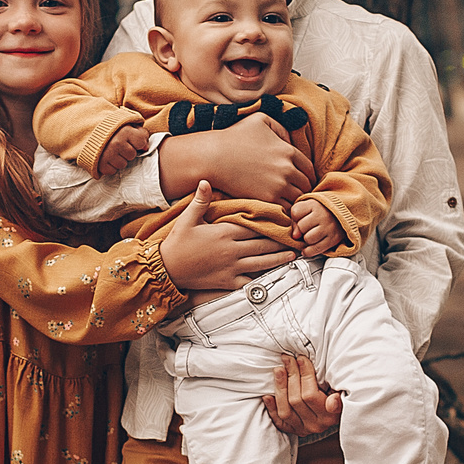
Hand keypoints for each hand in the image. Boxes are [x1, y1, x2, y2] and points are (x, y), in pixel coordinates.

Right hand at [96, 124, 147, 177]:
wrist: (88, 131)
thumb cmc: (112, 129)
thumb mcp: (128, 125)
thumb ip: (141, 134)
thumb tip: (146, 148)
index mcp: (125, 131)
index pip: (141, 143)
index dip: (137, 142)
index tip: (130, 139)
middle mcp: (117, 143)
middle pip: (132, 155)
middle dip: (127, 151)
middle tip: (118, 145)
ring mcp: (108, 154)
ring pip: (123, 164)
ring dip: (119, 160)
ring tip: (112, 151)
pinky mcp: (100, 164)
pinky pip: (112, 171)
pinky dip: (109, 166)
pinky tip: (106, 158)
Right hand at [157, 113, 310, 205]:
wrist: (212, 157)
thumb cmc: (233, 137)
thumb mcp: (260, 120)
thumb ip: (280, 128)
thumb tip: (290, 141)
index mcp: (288, 151)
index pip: (309, 169)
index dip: (307, 176)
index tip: (300, 180)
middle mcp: (287, 169)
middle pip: (306, 186)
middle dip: (302, 190)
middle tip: (295, 193)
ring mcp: (278, 185)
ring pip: (298, 199)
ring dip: (294, 201)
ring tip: (287, 202)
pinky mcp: (267, 198)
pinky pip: (286, 208)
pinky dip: (284, 209)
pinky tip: (277, 208)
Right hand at [157, 182, 292, 292]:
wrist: (167, 269)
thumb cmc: (177, 243)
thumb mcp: (187, 219)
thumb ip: (200, 201)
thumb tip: (205, 180)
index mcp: (224, 233)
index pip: (254, 227)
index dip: (271, 224)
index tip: (284, 220)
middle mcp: (232, 250)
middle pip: (263, 244)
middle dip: (281, 241)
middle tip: (296, 237)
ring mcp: (231, 267)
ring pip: (261, 262)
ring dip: (279, 258)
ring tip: (293, 255)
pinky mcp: (228, 282)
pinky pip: (249, 281)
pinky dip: (263, 279)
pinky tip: (274, 276)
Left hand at [261, 351, 342, 437]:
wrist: (332, 414)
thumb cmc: (337, 395)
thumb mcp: (342, 391)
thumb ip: (339, 394)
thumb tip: (333, 401)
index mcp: (330, 416)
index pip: (310, 395)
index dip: (304, 375)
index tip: (301, 359)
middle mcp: (316, 425)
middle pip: (296, 400)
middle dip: (291, 376)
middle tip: (288, 359)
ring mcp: (303, 429)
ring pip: (285, 410)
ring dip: (280, 387)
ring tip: (279, 370)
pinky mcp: (292, 430)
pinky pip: (278, 420)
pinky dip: (271, 407)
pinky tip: (267, 395)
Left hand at [291, 198, 342, 256]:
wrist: (340, 217)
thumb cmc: (321, 212)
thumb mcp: (307, 209)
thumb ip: (296, 219)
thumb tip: (295, 236)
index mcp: (315, 205)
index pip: (295, 213)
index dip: (296, 218)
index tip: (302, 218)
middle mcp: (324, 215)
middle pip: (301, 227)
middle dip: (302, 229)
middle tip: (309, 228)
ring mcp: (329, 228)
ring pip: (308, 239)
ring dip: (307, 240)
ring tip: (312, 235)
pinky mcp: (333, 239)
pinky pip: (316, 249)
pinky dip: (309, 251)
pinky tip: (307, 249)